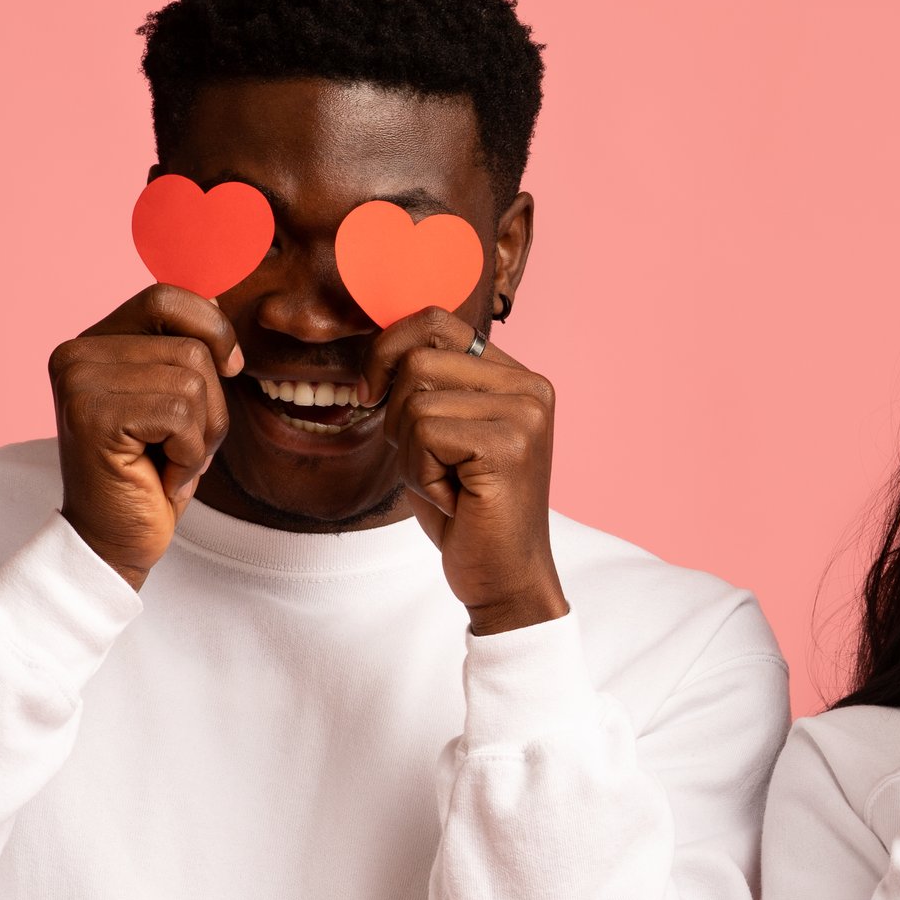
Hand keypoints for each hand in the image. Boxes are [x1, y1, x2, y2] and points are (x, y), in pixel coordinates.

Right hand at [48, 284, 239, 591]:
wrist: (114, 541)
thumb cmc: (150, 473)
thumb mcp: (175, 400)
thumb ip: (185, 348)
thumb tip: (215, 296)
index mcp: (92, 342)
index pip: (167, 298)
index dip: (213, 328)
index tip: (231, 368)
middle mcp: (75, 353)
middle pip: (192, 346)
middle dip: (211, 405)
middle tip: (181, 446)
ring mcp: (78, 381)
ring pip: (193, 380)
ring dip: (201, 435)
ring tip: (168, 462)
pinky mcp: (90, 415)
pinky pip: (181, 414)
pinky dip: (187, 453)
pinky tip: (158, 476)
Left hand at [361, 310, 567, 636]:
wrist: (504, 578)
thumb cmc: (467, 512)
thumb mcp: (441, 434)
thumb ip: (426, 386)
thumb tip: (377, 347)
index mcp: (517, 376)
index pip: (435, 321)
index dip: (387, 349)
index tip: (369, 394)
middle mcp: (530, 386)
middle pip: (417, 360)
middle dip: (397, 417)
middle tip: (429, 464)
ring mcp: (524, 414)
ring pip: (415, 401)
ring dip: (411, 453)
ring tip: (446, 485)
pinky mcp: (509, 445)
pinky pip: (425, 436)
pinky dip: (421, 475)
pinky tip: (453, 499)